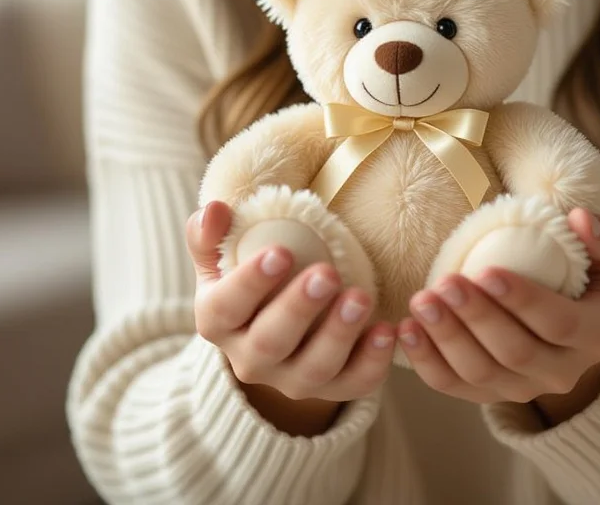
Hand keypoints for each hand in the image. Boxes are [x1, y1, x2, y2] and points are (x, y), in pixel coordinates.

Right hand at [187, 201, 395, 434]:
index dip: (250, 283)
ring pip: (313, 369)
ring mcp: (291, 380)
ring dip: (338, 334)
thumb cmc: (251, 282)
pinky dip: (372, 362)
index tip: (281, 252)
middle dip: (299, 308)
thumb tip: (213, 210)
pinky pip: (353, 384)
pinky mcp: (332, 389)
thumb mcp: (223, 259)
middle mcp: (250, 360)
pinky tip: (387, 331)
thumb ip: (211, 235)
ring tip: (362, 298)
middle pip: (269, 342)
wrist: (278, 328)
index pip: (226, 308)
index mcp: (218, 323)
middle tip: (326, 273)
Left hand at [396, 208, 599, 423]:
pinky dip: (426, 362)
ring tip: (421, 301)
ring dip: (446, 337)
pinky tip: (406, 330)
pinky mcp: (489, 394)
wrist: (574, 323)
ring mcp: (523, 388)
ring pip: (481, 372)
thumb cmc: (589, 276)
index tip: (485, 272)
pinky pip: (453, 385)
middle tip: (445, 283)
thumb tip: (580, 219)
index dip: (521, 301)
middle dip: (476, 317)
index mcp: (596, 338)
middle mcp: (562, 373)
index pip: (559, 324)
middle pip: (515, 352)